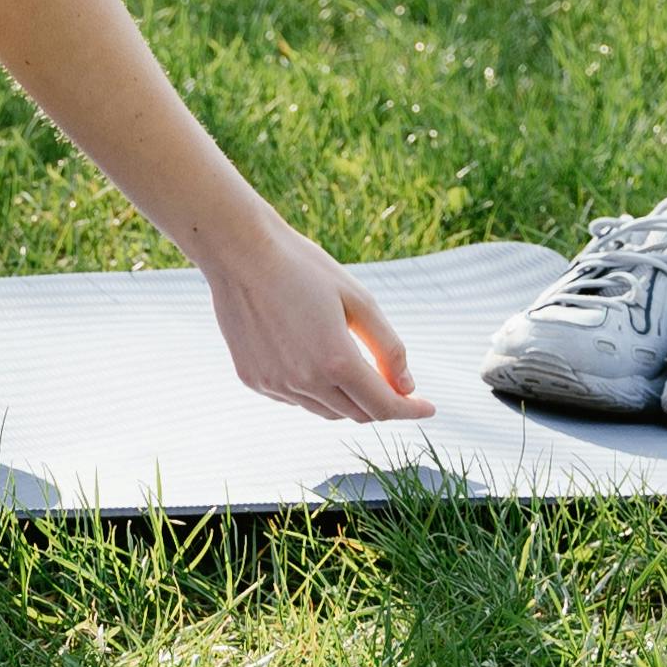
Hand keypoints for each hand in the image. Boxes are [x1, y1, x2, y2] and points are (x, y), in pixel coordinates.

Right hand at [207, 213, 425, 425]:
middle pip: (357, 414)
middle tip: (393, 382)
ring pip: (325, 410)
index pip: (384, 407)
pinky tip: (311, 359)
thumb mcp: (359, 300)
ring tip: (348, 363)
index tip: (427, 408)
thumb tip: (405, 386)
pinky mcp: (254, 380)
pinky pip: (295, 399)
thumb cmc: (304, 268)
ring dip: (346, 398)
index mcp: (336, 361)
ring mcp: (275, 384)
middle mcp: (304, 382)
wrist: (240, 252)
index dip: (410, 410)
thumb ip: (388, 347)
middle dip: (381, 403)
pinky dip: (313, 390)